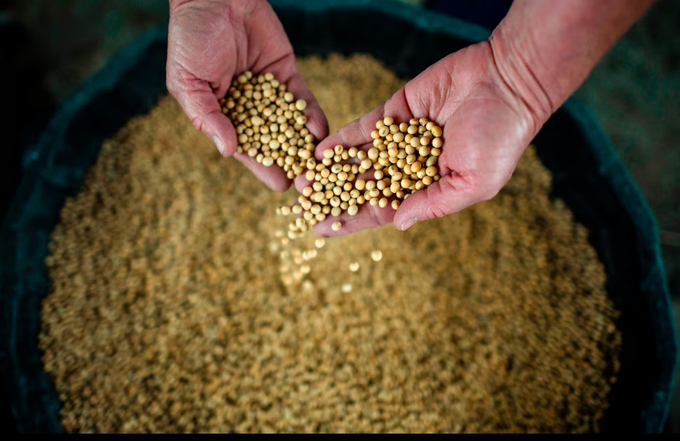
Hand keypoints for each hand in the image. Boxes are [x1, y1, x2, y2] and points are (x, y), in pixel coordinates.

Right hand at [167, 0, 327, 190]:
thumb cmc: (191, 39)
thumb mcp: (188, 82)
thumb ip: (207, 116)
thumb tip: (228, 152)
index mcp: (224, 118)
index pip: (248, 150)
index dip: (264, 168)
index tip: (282, 185)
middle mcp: (250, 112)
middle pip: (276, 145)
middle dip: (292, 164)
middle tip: (311, 184)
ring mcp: (271, 96)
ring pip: (293, 126)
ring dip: (308, 145)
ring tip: (323, 163)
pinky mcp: (287, 77)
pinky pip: (303, 101)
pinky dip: (312, 115)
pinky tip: (320, 130)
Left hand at [300, 42, 543, 235]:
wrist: (508, 82)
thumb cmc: (500, 138)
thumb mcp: (474, 183)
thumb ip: (434, 203)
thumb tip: (397, 224)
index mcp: (427, 188)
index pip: (382, 210)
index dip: (352, 220)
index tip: (321, 230)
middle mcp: (409, 167)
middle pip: (363, 186)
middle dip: (334, 197)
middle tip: (302, 206)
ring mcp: (400, 139)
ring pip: (359, 159)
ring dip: (331, 170)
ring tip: (301, 182)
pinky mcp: (396, 112)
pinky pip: (363, 129)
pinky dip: (342, 140)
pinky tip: (319, 151)